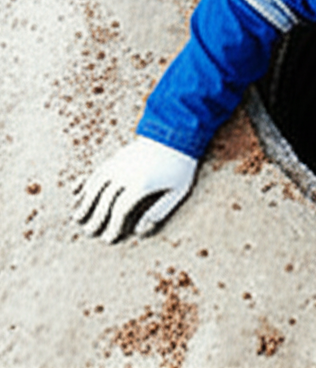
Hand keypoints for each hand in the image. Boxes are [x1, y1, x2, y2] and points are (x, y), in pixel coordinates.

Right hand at [72, 136, 197, 241]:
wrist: (179, 132)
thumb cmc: (182, 165)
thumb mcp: (179, 190)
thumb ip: (160, 211)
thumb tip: (140, 230)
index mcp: (142, 183)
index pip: (120, 210)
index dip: (113, 227)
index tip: (109, 239)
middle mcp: (126, 173)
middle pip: (104, 199)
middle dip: (95, 218)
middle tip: (89, 232)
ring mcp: (120, 163)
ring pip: (95, 184)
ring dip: (84, 201)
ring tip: (77, 216)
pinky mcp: (117, 156)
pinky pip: (97, 171)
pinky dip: (86, 183)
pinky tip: (78, 192)